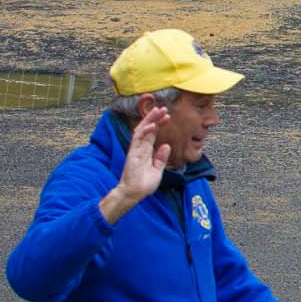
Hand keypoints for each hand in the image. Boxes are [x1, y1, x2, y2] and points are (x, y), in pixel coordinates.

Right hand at [99, 104, 170, 223]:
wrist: (134, 193)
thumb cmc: (144, 184)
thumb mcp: (157, 170)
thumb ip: (161, 158)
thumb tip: (166, 146)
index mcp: (146, 151)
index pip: (153, 134)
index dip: (159, 124)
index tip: (167, 116)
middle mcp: (140, 148)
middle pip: (147, 129)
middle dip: (154, 117)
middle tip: (163, 108)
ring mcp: (135, 150)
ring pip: (142, 131)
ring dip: (150, 120)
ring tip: (158, 111)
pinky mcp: (132, 154)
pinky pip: (138, 140)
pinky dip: (145, 131)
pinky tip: (152, 125)